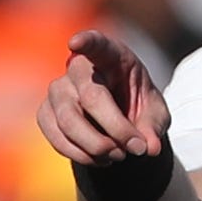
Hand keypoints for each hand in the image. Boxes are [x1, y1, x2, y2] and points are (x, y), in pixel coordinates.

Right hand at [37, 29, 170, 167]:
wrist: (118, 120)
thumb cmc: (137, 106)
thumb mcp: (155, 114)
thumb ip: (154, 126)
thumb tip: (150, 147)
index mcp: (110, 55)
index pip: (96, 43)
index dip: (86, 42)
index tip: (75, 43)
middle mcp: (78, 68)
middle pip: (91, 96)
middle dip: (117, 128)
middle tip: (136, 149)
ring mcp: (58, 89)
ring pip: (68, 121)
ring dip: (97, 146)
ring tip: (119, 156)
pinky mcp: (46, 113)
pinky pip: (56, 137)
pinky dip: (80, 155)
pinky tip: (101, 159)